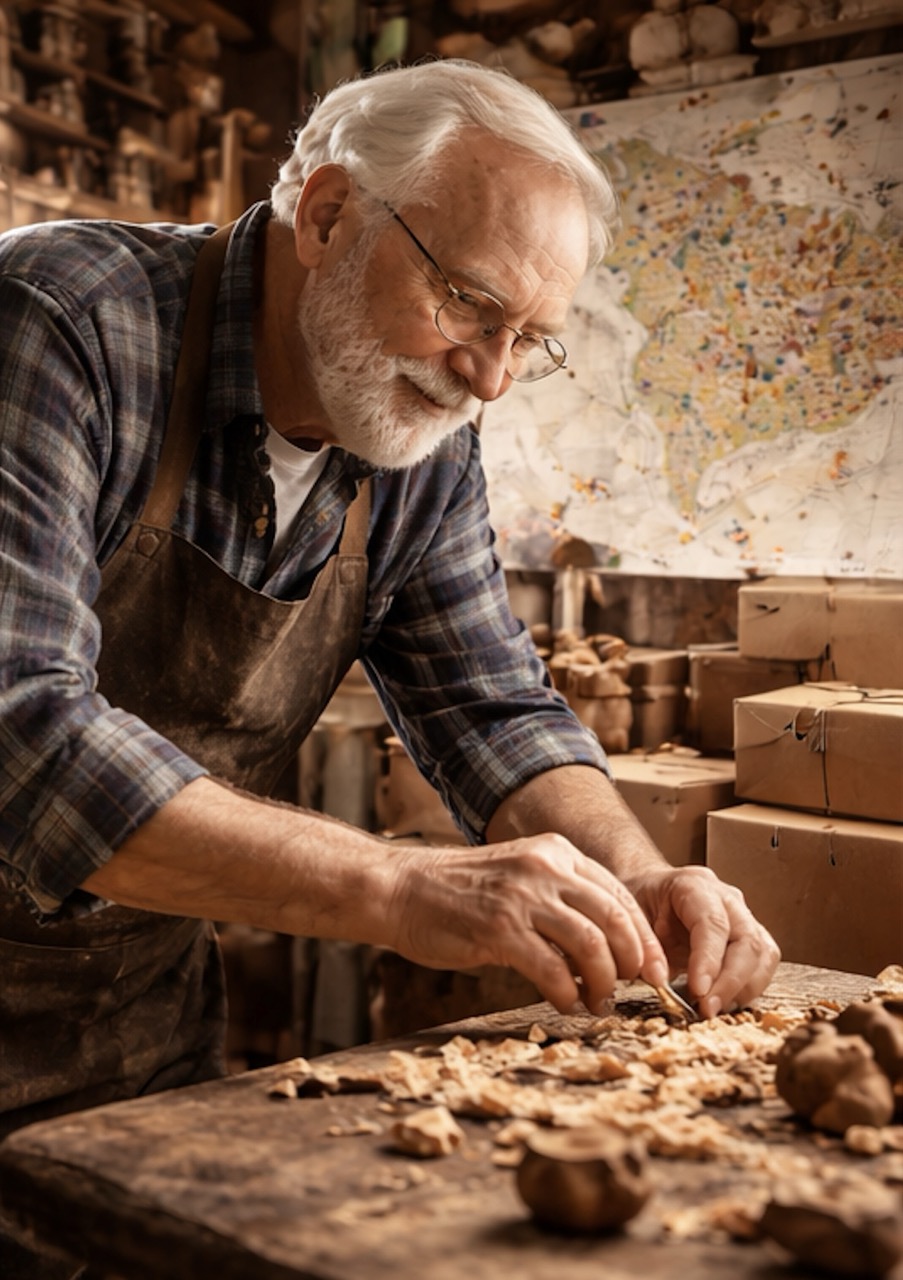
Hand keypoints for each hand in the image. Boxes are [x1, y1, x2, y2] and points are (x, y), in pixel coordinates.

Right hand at [384, 834, 670, 1015]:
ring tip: (599, 1002)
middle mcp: (545, 867)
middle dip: (633, 960)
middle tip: (633, 987)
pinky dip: (567, 995)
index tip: (651, 967)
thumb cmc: (457, 893)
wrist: (400, 889)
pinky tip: (564, 1005)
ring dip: (603, 981)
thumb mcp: (518, 878)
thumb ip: (558, 899)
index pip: (619, 893)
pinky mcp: (499, 929)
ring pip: (591, 944)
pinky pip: (552, 970)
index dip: (642, 935)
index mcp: (554, 852)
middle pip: (614, 917)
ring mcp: (522, 897)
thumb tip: (602, 948)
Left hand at [629, 864, 780, 1017]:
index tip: (698, 991)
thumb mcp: (630, 919)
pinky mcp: (751, 936)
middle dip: (730, 982)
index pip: (712, 923)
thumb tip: (658, 979)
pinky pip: (763, 964)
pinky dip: (748, 988)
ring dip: (743, 989)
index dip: (709, 960)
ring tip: (713, 1008)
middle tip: (707, 1010)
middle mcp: (727, 898)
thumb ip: (644, 948)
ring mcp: (743, 916)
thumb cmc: (641, 902)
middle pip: (747, 940)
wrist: (650, 891)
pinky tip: (724, 1002)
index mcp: (694, 885)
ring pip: (763, 955)